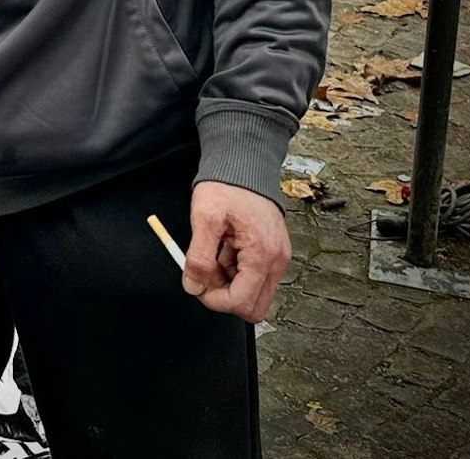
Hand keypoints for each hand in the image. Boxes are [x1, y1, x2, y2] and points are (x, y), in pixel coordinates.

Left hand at [181, 180, 289, 323]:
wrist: (244, 163)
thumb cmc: (227, 186)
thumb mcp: (205, 218)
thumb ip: (198, 256)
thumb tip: (193, 286)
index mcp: (262, 255)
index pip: (242, 302)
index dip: (214, 299)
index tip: (196, 283)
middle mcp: (276, 261)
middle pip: (253, 306)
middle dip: (224, 295)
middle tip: (205, 271)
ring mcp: (277, 257)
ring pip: (253, 292)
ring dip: (228, 281)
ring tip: (215, 251)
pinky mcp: (272, 252)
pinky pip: (254, 276)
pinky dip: (235, 270)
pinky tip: (224, 248)